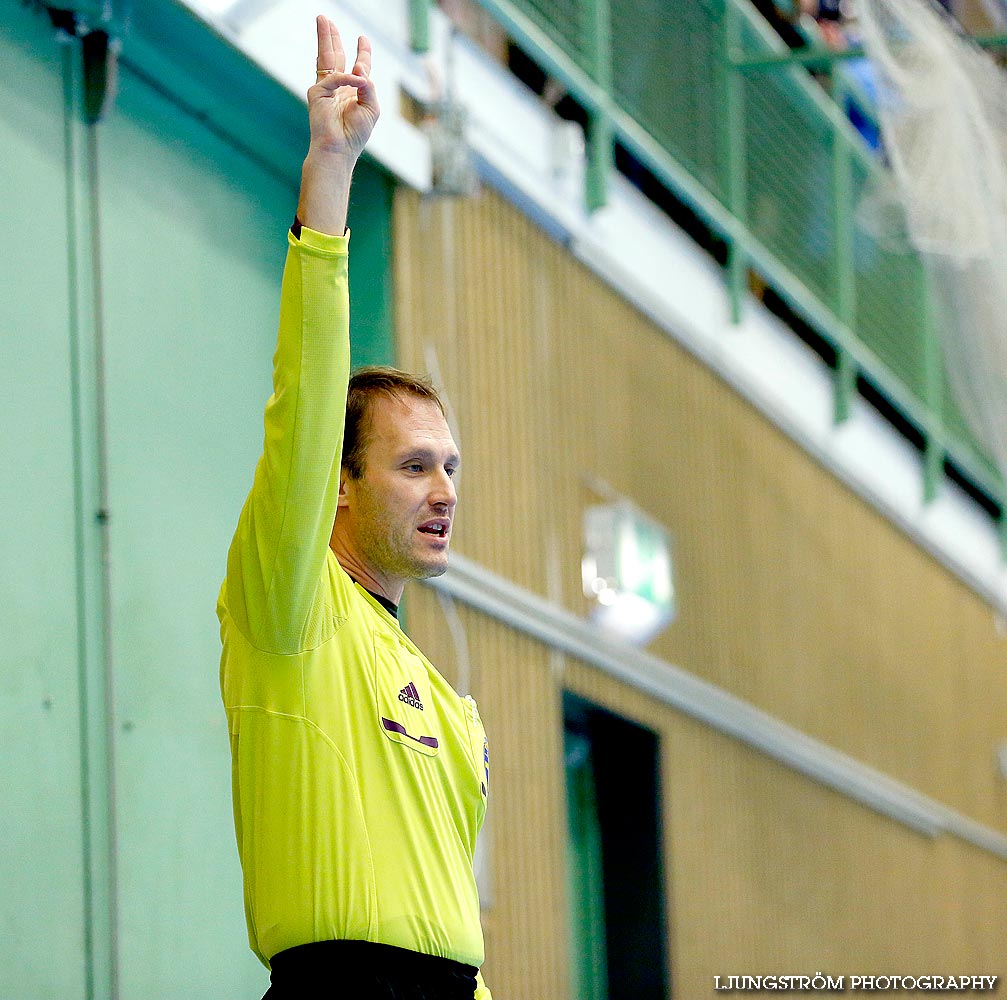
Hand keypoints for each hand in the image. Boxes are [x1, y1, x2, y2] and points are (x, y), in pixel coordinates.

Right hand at [307, 15, 379, 162]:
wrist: (339, 149)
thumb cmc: (355, 134)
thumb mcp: (371, 108)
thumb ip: (369, 85)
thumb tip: (360, 68)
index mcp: (353, 92)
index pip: (358, 68)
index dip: (362, 53)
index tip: (363, 39)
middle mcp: (339, 88)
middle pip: (336, 57)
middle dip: (333, 37)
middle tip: (328, 20)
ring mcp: (326, 89)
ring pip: (326, 57)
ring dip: (324, 38)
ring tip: (322, 20)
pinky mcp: (317, 93)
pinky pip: (335, 77)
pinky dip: (349, 77)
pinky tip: (358, 78)